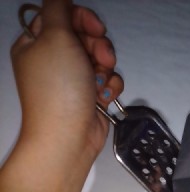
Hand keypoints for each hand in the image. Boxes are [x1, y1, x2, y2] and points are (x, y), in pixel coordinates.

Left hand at [11, 0, 123, 166]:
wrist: (68, 138)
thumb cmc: (59, 87)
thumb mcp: (54, 37)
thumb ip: (58, 9)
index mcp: (37, 45)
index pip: (61, 17)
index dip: (81, 18)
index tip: (95, 27)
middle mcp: (54, 61)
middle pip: (84, 37)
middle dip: (98, 46)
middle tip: (102, 58)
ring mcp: (73, 81)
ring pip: (100, 59)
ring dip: (107, 68)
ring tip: (101, 83)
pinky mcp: (91, 97)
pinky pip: (107, 81)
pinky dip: (109, 87)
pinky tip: (105, 97)